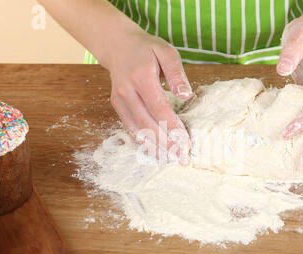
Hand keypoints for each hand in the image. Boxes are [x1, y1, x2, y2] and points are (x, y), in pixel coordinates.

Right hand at [104, 26, 191, 164]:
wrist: (118, 45)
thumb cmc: (147, 49)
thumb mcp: (166, 52)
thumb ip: (176, 73)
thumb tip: (185, 95)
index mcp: (141, 77)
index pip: (159, 108)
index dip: (173, 127)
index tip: (185, 142)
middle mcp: (127, 91)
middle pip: (147, 124)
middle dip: (166, 143)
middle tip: (182, 157)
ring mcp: (120, 99)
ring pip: (137, 130)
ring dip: (155, 147)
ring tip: (171, 158)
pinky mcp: (117, 105)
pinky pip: (130, 128)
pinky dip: (144, 141)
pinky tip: (157, 150)